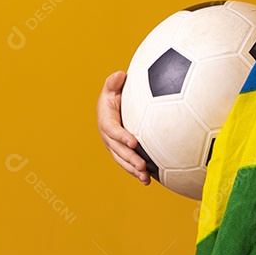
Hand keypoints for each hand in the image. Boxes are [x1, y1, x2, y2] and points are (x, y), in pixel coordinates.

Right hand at [96, 70, 149, 185]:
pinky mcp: (123, 151)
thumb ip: (114, 82)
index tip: (134, 141)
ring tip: (146, 178)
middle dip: (129, 159)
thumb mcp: (113, 86)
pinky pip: (129, 163)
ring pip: (123, 160)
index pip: (112, 130)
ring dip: (133, 170)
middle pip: (118, 150)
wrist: (116, 103)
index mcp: (106, 120)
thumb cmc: (117, 92)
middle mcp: (108, 137)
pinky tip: (149, 180)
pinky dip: (137, 172)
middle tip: (142, 165)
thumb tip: (119, 75)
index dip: (122, 136)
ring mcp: (115, 146)